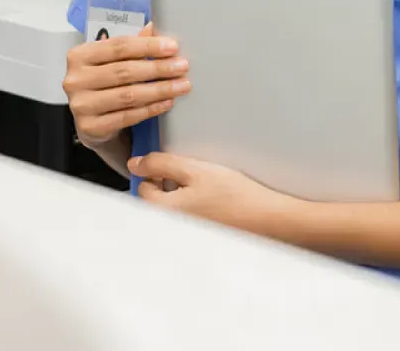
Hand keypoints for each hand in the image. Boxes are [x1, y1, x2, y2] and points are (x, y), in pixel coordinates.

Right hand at [63, 23, 191, 145]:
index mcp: (79, 55)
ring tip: (181, 85)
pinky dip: (150, 109)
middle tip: (182, 66)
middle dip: (158, 68)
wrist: (92, 123)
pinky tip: (167, 102)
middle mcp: (75, 79)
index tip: (172, 47)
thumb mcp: (112, 62)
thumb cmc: (104, 85)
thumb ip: (129, 46)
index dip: (148, 46)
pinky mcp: (91, 127)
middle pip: (124, 71)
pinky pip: (127, 116)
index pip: (119, 46)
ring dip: (159, 89)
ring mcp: (81, 105)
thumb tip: (152, 27)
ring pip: (128, 95)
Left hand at [129, 152, 292, 233]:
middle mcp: (170, 227)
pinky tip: (209, 198)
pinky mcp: (198, 235)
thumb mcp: (194, 169)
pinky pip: (185, 217)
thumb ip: (161, 164)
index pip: (142, 187)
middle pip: (154, 200)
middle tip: (187, 174)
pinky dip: (191, 205)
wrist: (263, 216)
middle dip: (165, 184)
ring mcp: (184, 234)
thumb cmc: (233, 195)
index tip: (169, 163)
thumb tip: (135, 164)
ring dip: (178, 195)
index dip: (154, 170)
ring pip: (170, 208)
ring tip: (201, 186)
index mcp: (163, 212)